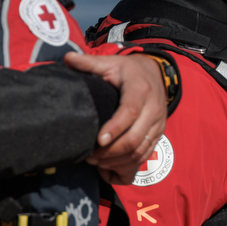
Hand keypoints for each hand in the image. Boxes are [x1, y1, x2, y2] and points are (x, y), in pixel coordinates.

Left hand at [64, 52, 167, 184]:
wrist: (157, 74)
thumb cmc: (129, 71)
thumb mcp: (111, 63)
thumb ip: (90, 63)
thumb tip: (68, 59)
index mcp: (141, 90)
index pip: (130, 112)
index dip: (115, 128)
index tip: (98, 140)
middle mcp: (154, 109)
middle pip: (135, 138)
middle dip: (111, 152)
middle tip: (89, 155)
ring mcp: (158, 124)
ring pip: (140, 151)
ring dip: (117, 161)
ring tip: (96, 161)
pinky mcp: (158, 134)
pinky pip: (145, 156)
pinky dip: (127, 166)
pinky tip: (110, 166)